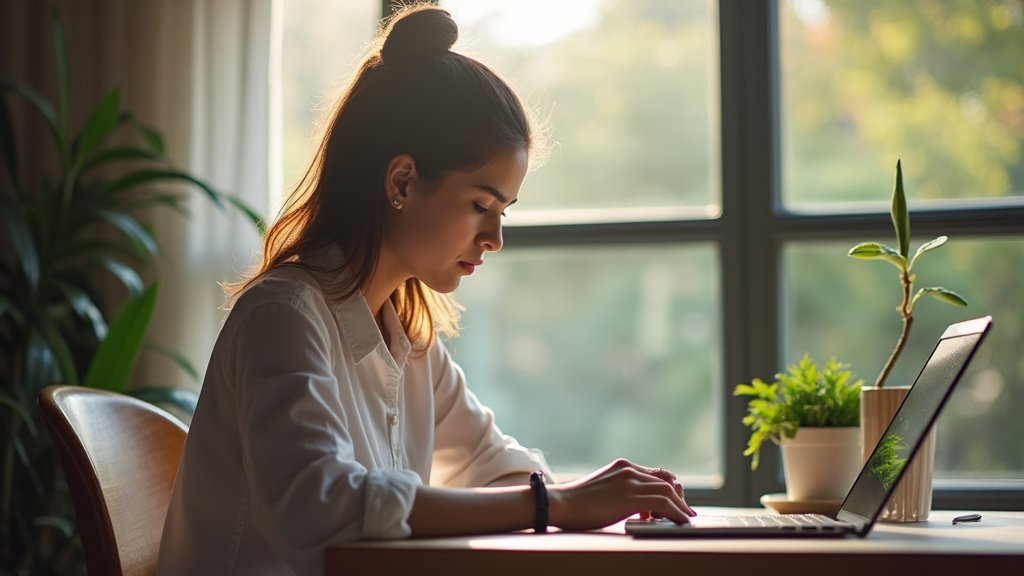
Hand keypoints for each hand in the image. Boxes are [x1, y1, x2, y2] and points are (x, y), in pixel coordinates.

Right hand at [547, 459, 695, 530]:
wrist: (560, 503)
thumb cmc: (577, 503)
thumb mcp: (604, 490)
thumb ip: (622, 492)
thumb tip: (641, 507)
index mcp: (622, 466)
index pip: (655, 475)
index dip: (669, 490)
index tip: (675, 504)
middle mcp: (628, 470)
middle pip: (665, 481)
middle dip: (678, 498)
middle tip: (684, 513)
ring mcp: (629, 481)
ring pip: (667, 491)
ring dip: (680, 506)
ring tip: (686, 519)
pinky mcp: (629, 496)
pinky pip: (663, 503)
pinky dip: (676, 512)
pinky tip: (680, 521)